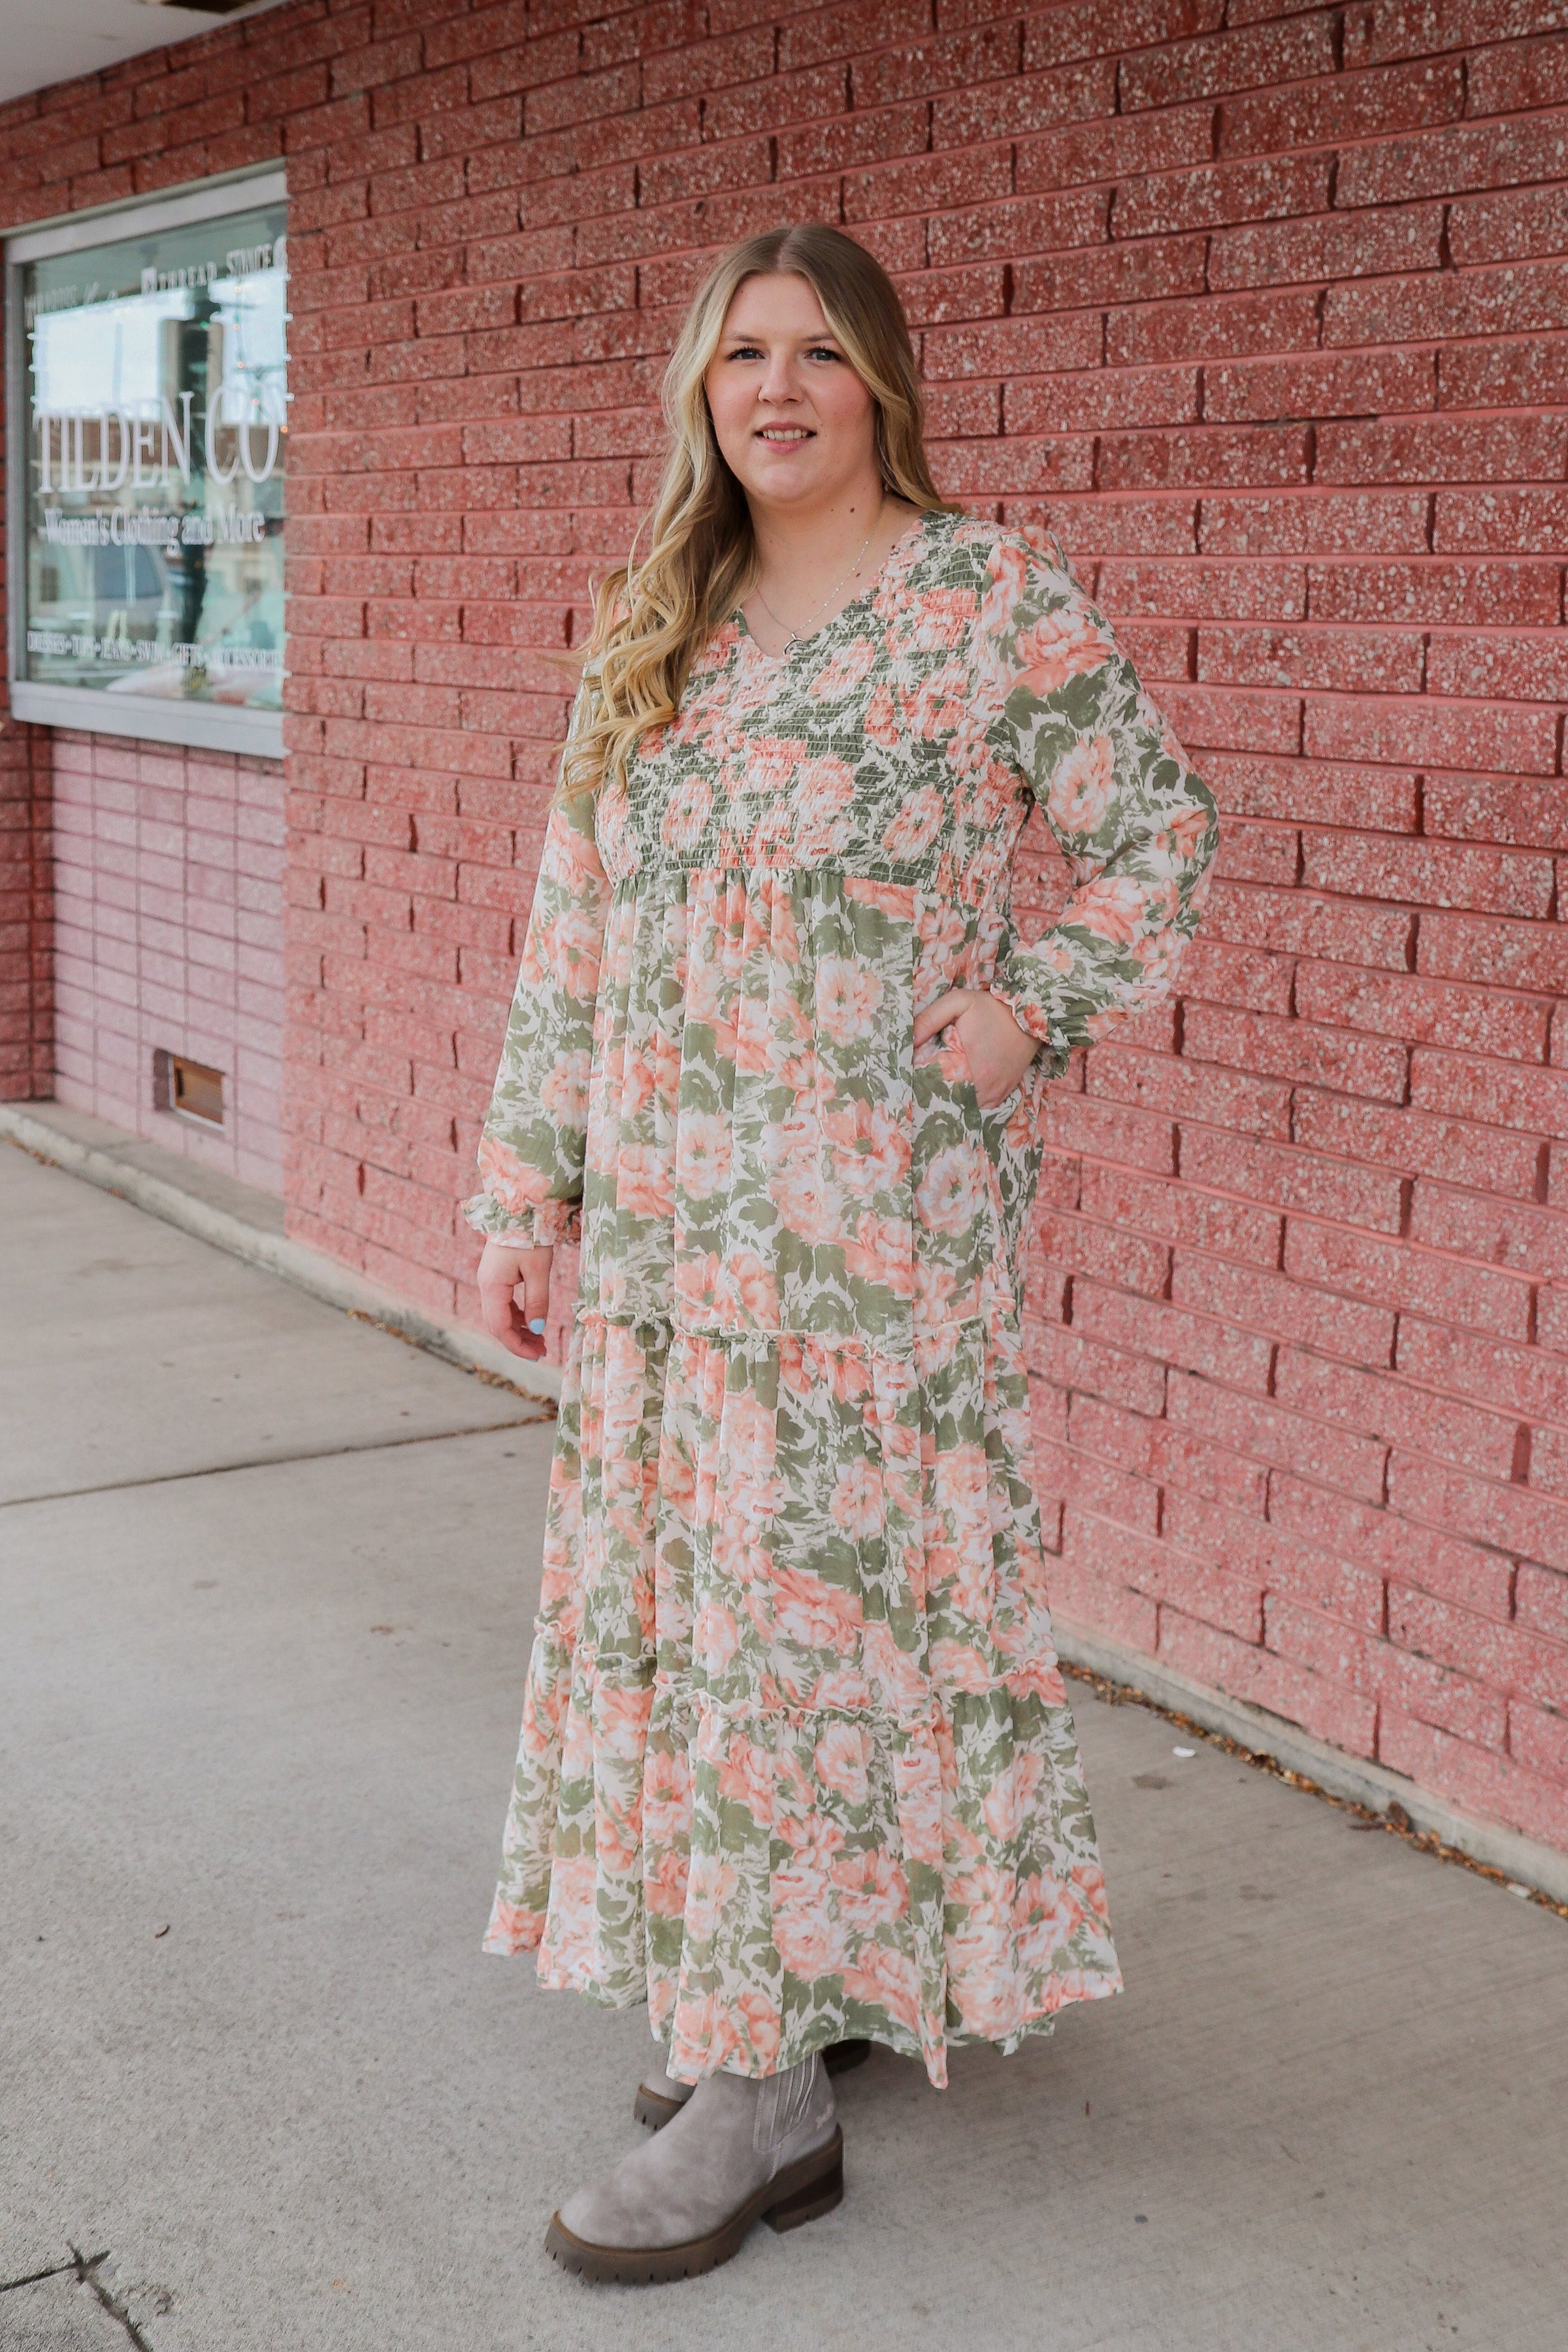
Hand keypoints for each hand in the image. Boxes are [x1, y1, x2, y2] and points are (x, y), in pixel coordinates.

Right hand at [477, 1239, 553, 1360]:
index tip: (537, 1355)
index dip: (517, 1345)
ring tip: (540, 1341)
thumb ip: (537, 1301)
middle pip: (497, 1324)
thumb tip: (537, 1329)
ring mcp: (489, 1280)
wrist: (519, 1208)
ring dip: (518, 1330)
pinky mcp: (496, 1275)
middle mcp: (486, 1285)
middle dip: (518, 1341)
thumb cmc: (530, 1235)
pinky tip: (532, 1322)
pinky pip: (503, 1304)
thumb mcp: (538, 1270)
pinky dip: (517, 1316)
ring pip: (500, 1315)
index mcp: (492, 1286)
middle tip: (542, 1351)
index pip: (500, 1327)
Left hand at [913, 988, 1039, 1109]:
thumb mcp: (959, 1002)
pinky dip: (968, 1101)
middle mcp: (988, 1090)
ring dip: (952, 1100)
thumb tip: (907, 1039)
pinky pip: (980, 1107)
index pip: (939, 1091)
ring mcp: (997, 1094)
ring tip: (938, 1088)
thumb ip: (930, 1018)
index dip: (923, 1086)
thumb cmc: (992, 1007)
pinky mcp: (1003, 1094)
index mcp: (974, 1071)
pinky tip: (958, 1089)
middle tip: (922, 1084)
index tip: (913, 1079)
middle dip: (936, 1096)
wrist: (1031, 1013)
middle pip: (952, 1104)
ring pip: (966, 1108)